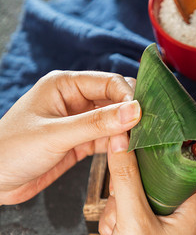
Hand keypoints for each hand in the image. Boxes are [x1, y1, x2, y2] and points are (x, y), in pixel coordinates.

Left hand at [0, 71, 140, 204]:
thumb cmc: (11, 151)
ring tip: (139, 143)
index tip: (142, 115)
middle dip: (131, 113)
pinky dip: (120, 145)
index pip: (109, 82)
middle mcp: (75, 100)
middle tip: (144, 130)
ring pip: (116, 121)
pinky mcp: (82, 142)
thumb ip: (97, 123)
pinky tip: (129, 152)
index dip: (129, 96)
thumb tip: (135, 111)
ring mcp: (80, 122)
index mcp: (65, 85)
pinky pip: (109, 139)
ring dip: (128, 131)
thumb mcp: (56, 135)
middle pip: (116, 99)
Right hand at [91, 133, 195, 234]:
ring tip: (121, 230)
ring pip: (132, 195)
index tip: (144, 144)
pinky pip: (123, 212)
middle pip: (150, 180)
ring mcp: (156, 225)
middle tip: (125, 201)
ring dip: (118, 210)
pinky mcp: (138, 233)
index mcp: (190, 211)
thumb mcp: (134, 219)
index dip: (161, 157)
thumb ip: (127, 177)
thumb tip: (122, 141)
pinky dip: (114, 221)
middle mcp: (176, 216)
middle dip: (129, 190)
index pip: (182, 169)